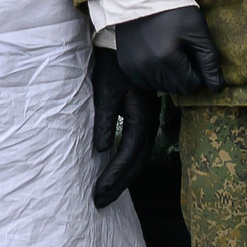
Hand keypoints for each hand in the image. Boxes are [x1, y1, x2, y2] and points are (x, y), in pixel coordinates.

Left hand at [90, 46, 157, 207]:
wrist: (126, 44)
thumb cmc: (113, 66)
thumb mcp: (105, 91)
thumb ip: (104, 120)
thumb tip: (101, 150)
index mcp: (141, 117)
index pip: (128, 155)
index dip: (114, 177)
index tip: (98, 194)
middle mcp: (148, 123)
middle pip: (137, 162)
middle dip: (119, 184)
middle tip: (100, 202)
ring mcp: (148, 121)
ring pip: (139, 157)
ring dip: (123, 177)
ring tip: (105, 194)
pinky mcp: (142, 118)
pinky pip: (137, 148)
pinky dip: (126, 164)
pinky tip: (115, 171)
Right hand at [115, 5, 223, 95]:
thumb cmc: (176, 12)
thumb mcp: (198, 31)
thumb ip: (209, 61)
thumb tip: (217, 88)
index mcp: (167, 58)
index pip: (191, 86)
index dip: (198, 74)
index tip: (195, 56)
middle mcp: (148, 67)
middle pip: (176, 88)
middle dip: (184, 75)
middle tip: (182, 53)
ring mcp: (134, 68)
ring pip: (161, 87)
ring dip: (169, 76)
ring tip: (168, 52)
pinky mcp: (126, 66)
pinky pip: (146, 82)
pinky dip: (154, 74)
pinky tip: (156, 56)